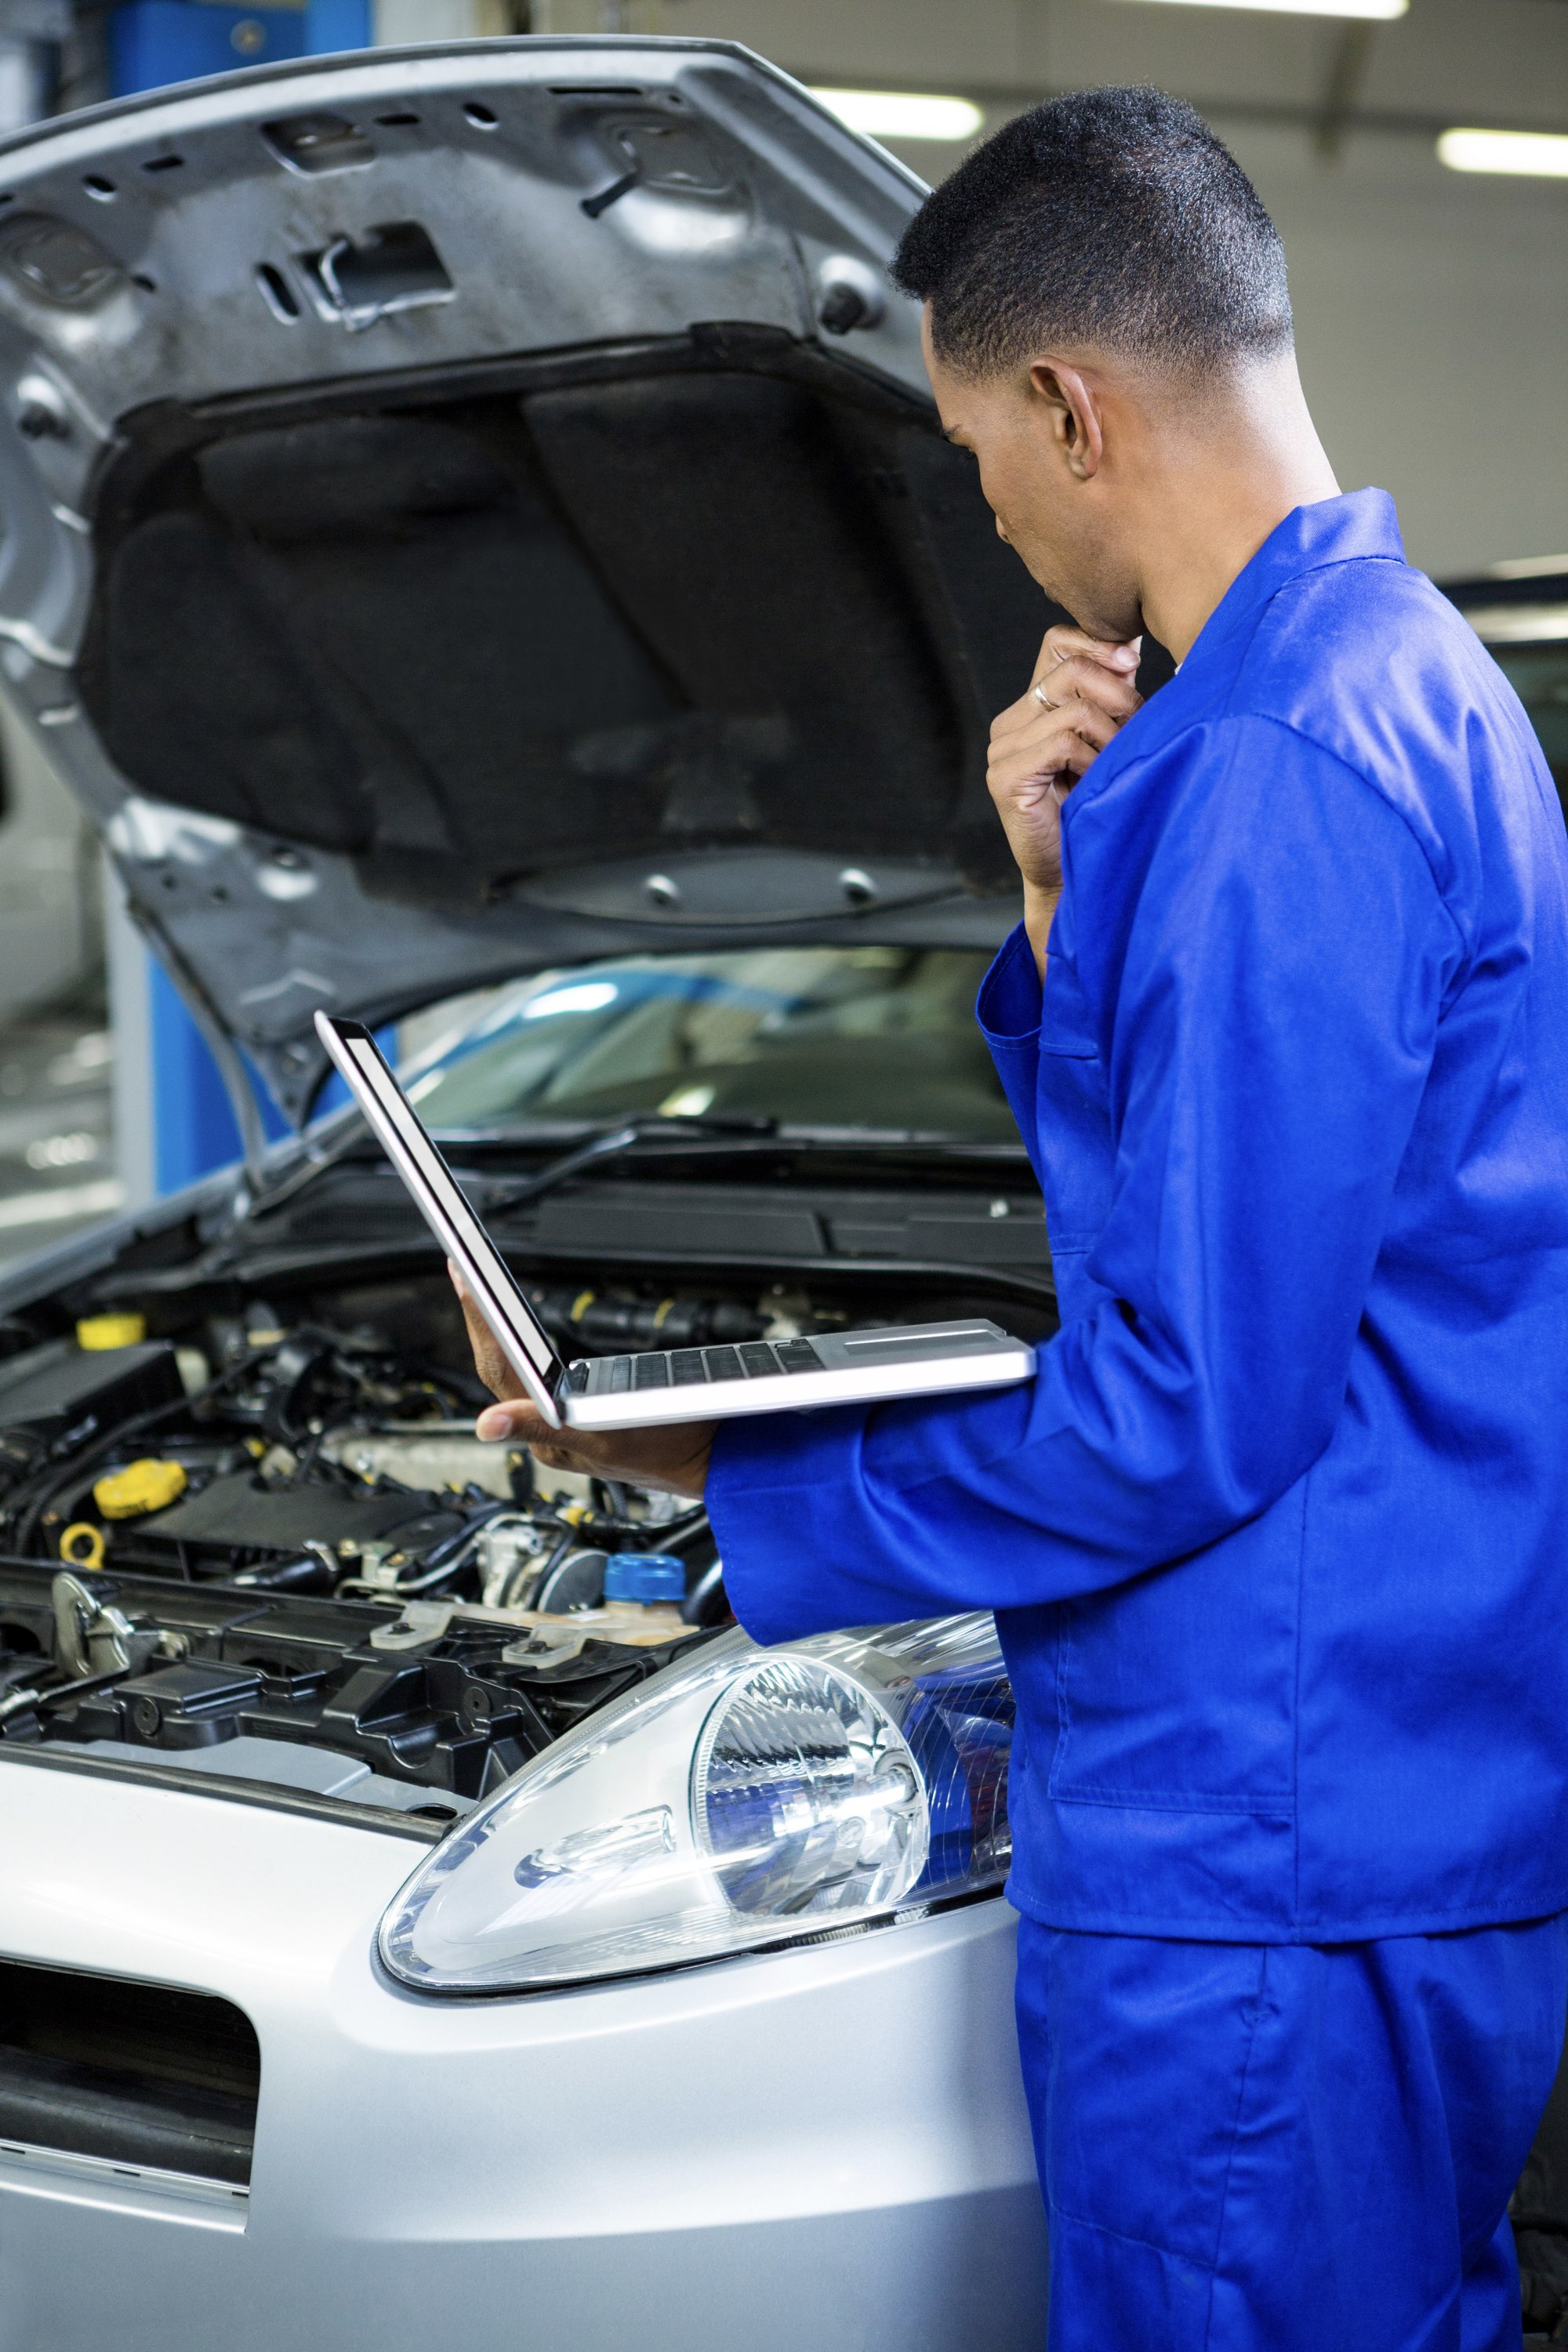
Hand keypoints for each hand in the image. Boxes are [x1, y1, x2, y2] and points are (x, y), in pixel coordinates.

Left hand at [451, 1266, 713, 1500]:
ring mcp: (566, 1418)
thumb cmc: (666, 1449)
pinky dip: (525, 1349)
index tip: (463, 1278)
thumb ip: (541, 1427)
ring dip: (497, 1331)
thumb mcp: (604, 1435)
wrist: (712, 1457)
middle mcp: (550, 1426)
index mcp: (546, 1431)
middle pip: (501, 1364)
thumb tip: (485, 1424)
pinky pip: (542, 1375)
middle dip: (479, 1317)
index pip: (498, 1367)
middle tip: (461, 1270)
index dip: (478, 1321)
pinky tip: (518, 1335)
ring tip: (479, 1294)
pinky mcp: (585, 1411)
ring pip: (519, 1369)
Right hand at [988, 625, 1141, 966]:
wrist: (1080, 877)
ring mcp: (1001, 749)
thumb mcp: (1113, 740)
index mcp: (1031, 707)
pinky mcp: (1005, 776)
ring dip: (1113, 735)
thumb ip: (1113, 695)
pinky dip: (1093, 758)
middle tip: (1136, 732)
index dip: (1099, 646)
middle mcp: (1009, 723)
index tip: (1134, 666)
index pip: (1058, 643)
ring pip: (1074, 707)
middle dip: (1119, 696)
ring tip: (1118, 764)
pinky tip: (1096, 781)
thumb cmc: (1103, 809)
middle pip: (1072, 670)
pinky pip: (1062, 741)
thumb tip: (1129, 644)